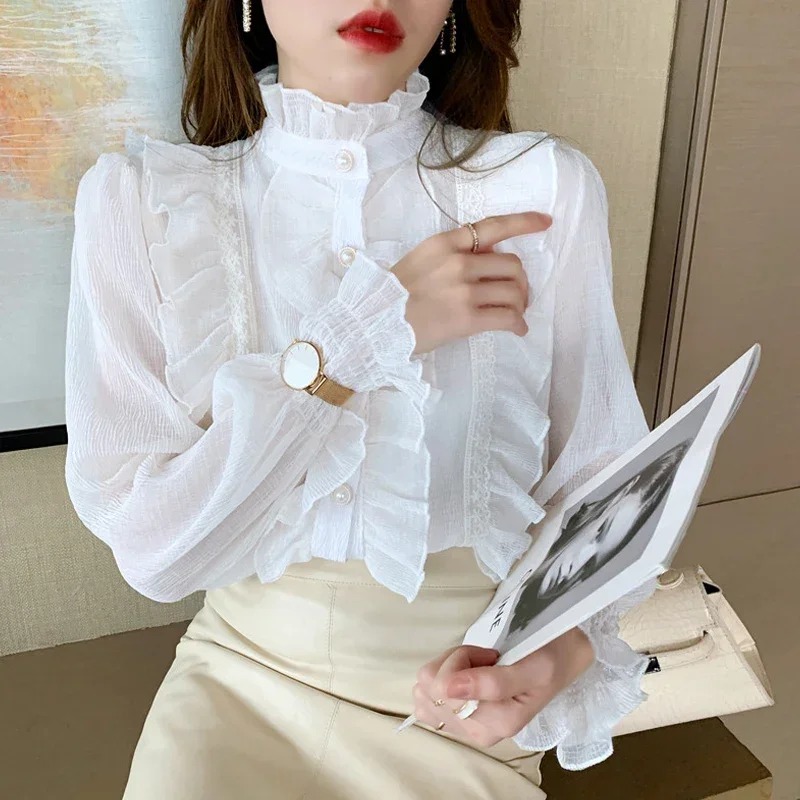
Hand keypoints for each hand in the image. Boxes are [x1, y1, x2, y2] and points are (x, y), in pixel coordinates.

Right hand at [392, 212, 552, 354]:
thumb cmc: (390, 296)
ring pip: (514, 291)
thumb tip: (486, 261)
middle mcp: (458, 262)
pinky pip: (507, 318)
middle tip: (517, 296)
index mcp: (444, 243)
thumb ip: (451, 255)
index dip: (524, 222)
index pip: (492, 226)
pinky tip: (516, 330)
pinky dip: (518, 325)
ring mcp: (463, 290)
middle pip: (512, 264)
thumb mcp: (418, 261)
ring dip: (520, 304)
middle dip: (521, 282)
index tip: (545, 222)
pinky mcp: (466, 318)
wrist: (371, 325)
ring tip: (514, 314)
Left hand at [412, 628, 593, 747]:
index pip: (443, 688)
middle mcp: (477, 732)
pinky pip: (425, 693)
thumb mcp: (531, 667)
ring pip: (425, 685)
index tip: (490, 655)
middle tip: (486, 658)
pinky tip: (468, 672)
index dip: (461, 658)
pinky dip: (444, 673)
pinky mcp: (455, 717)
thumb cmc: (549, 660)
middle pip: (431, 685)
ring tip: (480, 663)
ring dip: (450, 664)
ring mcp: (464, 726)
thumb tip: (445, 689)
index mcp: (496, 725)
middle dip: (456, 660)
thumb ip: (491, 682)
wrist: (561, 660)